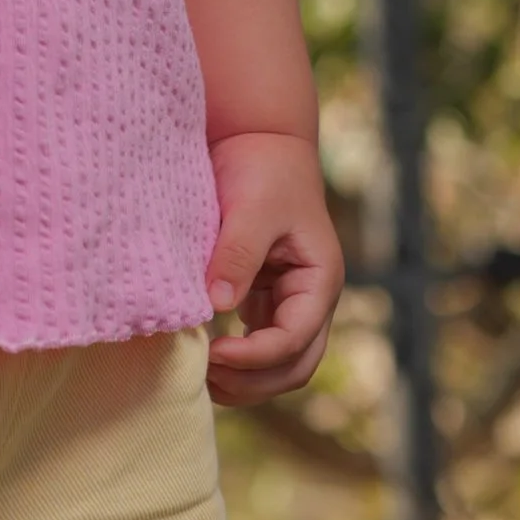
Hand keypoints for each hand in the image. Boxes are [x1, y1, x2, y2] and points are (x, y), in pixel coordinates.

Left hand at [202, 130, 343, 405]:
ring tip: (200, 376)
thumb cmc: (261, 168)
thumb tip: (217, 307)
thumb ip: (237, 256)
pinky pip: (256, 342)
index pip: (295, 340)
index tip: (213, 353)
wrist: (257, 137)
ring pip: (278, 363)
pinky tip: (202, 354)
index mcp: (319, 280)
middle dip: (254, 382)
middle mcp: (310, 298)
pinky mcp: (264, 295)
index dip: (256, 356)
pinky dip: (235, 358)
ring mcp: (288, 300)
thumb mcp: (251, 209)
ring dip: (245, 379)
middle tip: (205, 377)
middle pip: (294, 366)